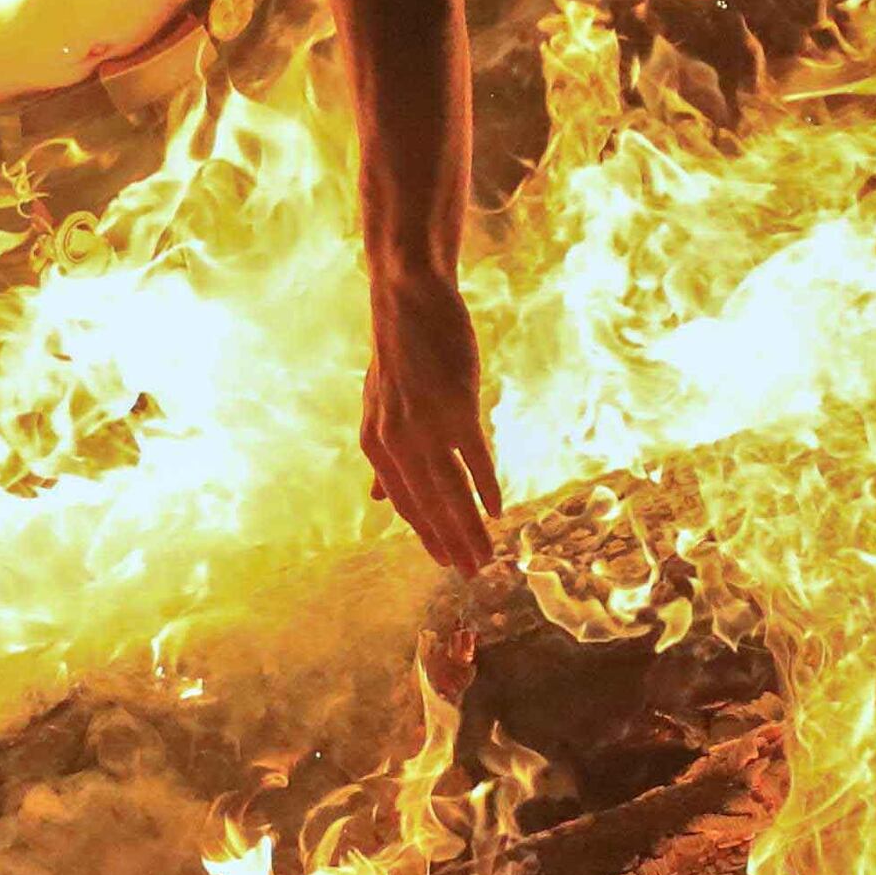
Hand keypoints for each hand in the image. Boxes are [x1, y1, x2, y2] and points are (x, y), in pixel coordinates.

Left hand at [361, 266, 502, 571]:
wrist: (409, 301)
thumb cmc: (399, 354)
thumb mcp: (377, 408)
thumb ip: (382, 456)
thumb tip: (377, 500)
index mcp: (376, 444)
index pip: (405, 503)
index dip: (427, 535)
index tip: (447, 562)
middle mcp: (394, 441)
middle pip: (428, 505)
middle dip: (452, 542)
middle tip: (474, 573)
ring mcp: (424, 425)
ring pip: (451, 491)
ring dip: (471, 527)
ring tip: (489, 554)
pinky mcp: (454, 407)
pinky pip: (474, 458)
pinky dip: (487, 486)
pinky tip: (500, 510)